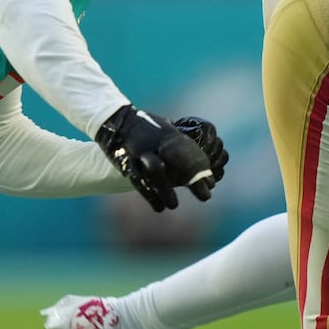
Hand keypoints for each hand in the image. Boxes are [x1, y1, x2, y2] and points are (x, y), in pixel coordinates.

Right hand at [95, 104, 219, 211]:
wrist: (117, 121)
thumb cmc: (149, 130)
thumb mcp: (169, 132)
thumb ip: (185, 147)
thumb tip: (207, 169)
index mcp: (170, 136)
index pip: (190, 151)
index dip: (201, 169)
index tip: (211, 185)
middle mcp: (156, 143)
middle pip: (178, 159)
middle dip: (191, 178)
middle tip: (204, 197)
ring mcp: (140, 151)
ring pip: (155, 170)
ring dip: (166, 190)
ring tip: (173, 205)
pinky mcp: (126, 161)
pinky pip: (137, 179)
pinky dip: (149, 194)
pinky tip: (158, 207)